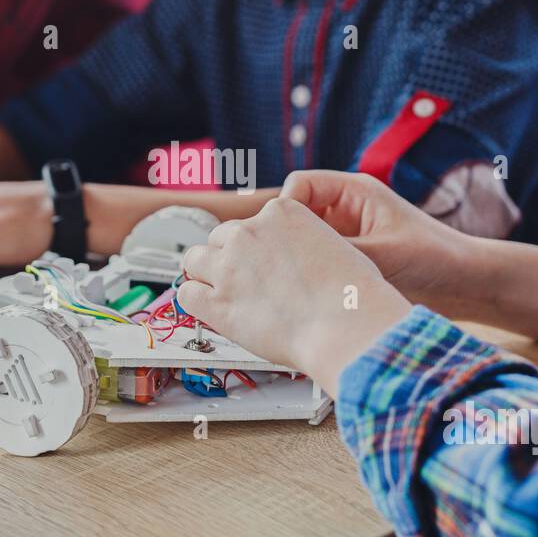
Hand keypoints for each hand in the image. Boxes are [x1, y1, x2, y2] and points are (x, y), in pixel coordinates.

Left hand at [178, 197, 410, 393]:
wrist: (345, 324)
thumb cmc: (350, 293)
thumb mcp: (332, 244)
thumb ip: (301, 242)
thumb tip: (289, 258)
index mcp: (280, 212)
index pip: (249, 222)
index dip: (253, 245)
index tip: (260, 262)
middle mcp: (248, 233)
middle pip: (219, 238)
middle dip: (229, 258)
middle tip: (243, 281)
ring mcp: (228, 266)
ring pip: (194, 260)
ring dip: (205, 274)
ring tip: (221, 292)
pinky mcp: (216, 301)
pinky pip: (187, 294)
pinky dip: (196, 302)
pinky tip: (212, 311)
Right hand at [280, 170, 476, 314]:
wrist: (467, 285)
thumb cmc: (435, 258)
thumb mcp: (382, 253)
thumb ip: (338, 250)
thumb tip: (293, 258)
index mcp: (356, 191)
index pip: (301, 185)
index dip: (286, 208)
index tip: (283, 238)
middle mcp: (347, 209)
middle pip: (296, 212)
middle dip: (286, 235)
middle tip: (279, 263)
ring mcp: (347, 234)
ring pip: (304, 240)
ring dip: (298, 258)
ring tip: (294, 281)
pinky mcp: (350, 259)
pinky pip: (318, 261)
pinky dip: (310, 274)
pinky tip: (309, 294)